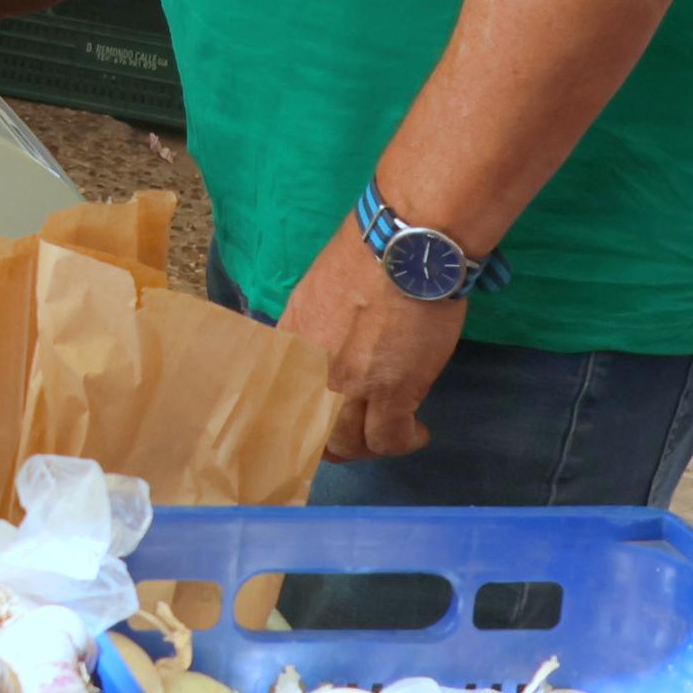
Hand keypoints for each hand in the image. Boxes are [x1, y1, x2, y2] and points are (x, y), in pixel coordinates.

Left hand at [275, 220, 459, 464]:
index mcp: (289, 345)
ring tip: (390, 433)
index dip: (296, 425)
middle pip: (312, 433)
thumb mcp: (314, 297)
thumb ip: (310, 335)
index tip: (317, 427)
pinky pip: (390, 439)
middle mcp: (310, 372)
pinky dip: (405, 442)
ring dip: (370, 446)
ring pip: (351, 444)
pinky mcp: (392, 393)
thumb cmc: (362, 259)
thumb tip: (320, 357)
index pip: (275, 405)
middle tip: (360, 434)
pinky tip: (416, 432)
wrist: (401, 247)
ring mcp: (350, 385)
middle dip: (336, 443)